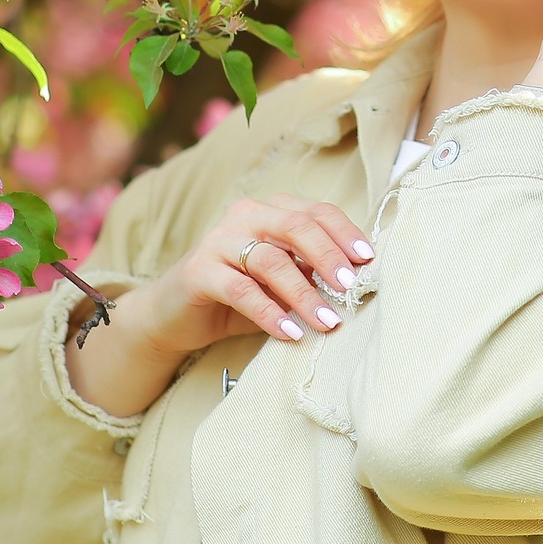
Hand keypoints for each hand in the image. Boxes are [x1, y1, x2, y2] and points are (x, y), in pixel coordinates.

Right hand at [64, 194, 373, 416]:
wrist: (174, 315)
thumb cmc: (239, 297)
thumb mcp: (281, 283)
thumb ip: (311, 274)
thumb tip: (359, 283)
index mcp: (271, 211)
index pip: (316, 211)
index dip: (345, 233)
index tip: (368, 259)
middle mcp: (245, 216)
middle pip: (296, 226)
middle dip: (327, 256)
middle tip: (349, 288)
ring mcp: (218, 241)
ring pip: (270, 261)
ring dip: (304, 294)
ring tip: (327, 322)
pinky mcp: (198, 271)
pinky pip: (240, 289)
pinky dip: (269, 312)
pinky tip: (290, 332)